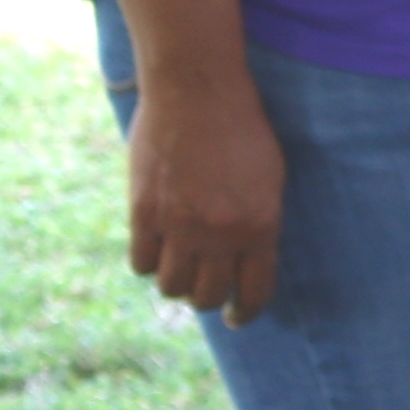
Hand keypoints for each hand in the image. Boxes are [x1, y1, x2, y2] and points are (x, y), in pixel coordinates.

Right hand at [127, 66, 285, 323]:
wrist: (197, 91)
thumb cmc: (242, 130)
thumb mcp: (269, 179)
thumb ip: (260, 222)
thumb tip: (247, 260)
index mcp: (260, 226)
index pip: (254, 291)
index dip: (246, 312)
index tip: (239, 318)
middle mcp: (220, 233)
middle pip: (208, 296)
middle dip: (209, 300)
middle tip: (206, 293)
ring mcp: (178, 224)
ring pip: (171, 286)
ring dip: (176, 284)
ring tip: (180, 270)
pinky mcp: (143, 211)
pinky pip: (140, 262)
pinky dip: (147, 263)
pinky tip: (154, 251)